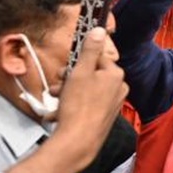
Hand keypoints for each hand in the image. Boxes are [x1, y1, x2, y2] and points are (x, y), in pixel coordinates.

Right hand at [53, 28, 127, 171]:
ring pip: (85, 90)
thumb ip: (90, 50)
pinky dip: (71, 106)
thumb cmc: (78, 105)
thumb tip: (99, 29)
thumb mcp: (80, 72)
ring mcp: (112, 104)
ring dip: (67, 92)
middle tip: (56, 84)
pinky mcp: (103, 118)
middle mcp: (118, 89)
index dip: (77, 62)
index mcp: (116, 75)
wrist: (78, 142)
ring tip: (55, 100)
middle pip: (90, 74)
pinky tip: (57, 114)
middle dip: (69, 78)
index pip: (95, 58)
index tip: (64, 69)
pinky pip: (85, 105)